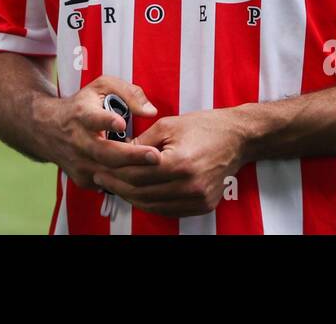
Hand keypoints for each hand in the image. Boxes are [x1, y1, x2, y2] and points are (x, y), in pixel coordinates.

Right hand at [37, 76, 160, 191]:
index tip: (120, 122)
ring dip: (132, 173)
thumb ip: (128, 93)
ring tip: (155, 170)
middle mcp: (78, 141)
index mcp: (82, 115)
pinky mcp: (82, 178)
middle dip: (131, 156)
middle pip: (105, 153)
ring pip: (108, 173)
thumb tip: (150, 111)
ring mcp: (79, 163)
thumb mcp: (101, 87)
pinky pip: (108, 184)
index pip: (93, 118)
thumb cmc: (81, 105)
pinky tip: (143, 179)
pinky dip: (125, 183)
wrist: (47, 130)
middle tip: (154, 156)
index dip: (106, 121)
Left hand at [93, 108, 249, 217]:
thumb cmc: (203, 126)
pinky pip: (169, 210)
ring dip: (132, 198)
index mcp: (180, 163)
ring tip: (116, 187)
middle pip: (142, 193)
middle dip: (118, 187)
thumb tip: (117, 153)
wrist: (236, 138)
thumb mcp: (167, 125)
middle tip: (101, 179)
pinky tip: (138, 194)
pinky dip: (150, 204)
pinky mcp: (203, 205)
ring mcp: (198, 199)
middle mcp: (190, 185)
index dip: (114, 173)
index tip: (99, 168)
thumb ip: (141, 142)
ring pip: (153, 205)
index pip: (136, 175)